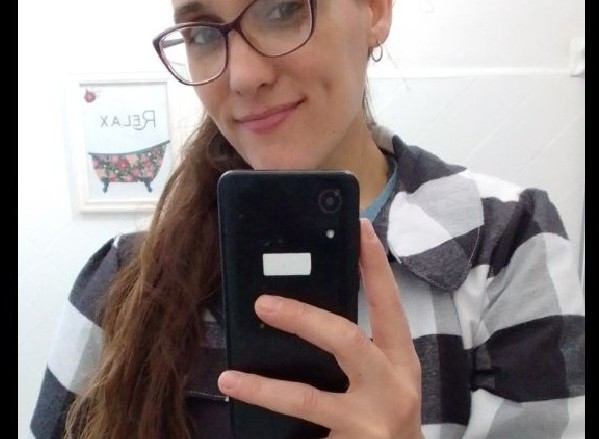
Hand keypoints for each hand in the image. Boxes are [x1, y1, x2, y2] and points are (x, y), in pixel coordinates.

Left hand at [217, 219, 423, 438]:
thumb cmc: (387, 410)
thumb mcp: (382, 373)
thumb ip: (354, 346)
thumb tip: (303, 307)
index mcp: (400, 358)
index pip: (389, 303)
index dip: (375, 265)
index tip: (360, 228)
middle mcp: (391, 386)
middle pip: (345, 341)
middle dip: (302, 318)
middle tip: (264, 303)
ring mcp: (370, 423)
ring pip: (309, 400)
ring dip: (265, 388)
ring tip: (230, 379)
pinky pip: (304, 434)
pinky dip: (272, 421)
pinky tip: (248, 414)